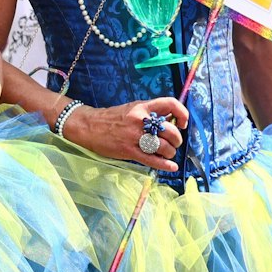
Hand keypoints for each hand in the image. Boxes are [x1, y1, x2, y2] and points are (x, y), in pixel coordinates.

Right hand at [66, 98, 187, 171]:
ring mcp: (134, 136)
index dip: (182, 114)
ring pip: (163, 147)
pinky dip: (165, 165)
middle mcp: (140, 120)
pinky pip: (152, 159)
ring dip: (169, 153)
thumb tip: (172, 121)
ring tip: (166, 153)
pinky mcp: (129, 151)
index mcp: (142, 107)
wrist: (89, 126)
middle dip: (177, 140)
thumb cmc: (113, 118)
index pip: (170, 104)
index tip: (182, 123)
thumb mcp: (132, 108)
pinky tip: (171, 167)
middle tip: (173, 143)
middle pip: (170, 131)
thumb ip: (150, 113)